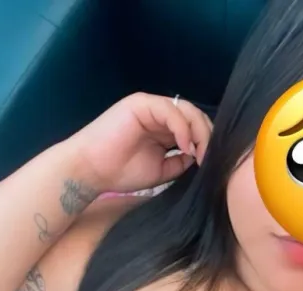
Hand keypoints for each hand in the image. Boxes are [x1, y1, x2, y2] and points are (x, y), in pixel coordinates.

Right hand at [71, 92, 212, 193]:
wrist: (90, 171)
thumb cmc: (119, 173)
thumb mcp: (161, 171)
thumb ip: (180, 162)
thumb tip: (200, 156)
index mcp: (163, 130)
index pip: (193, 129)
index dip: (206, 144)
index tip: (212, 165)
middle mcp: (159, 115)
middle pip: (194, 117)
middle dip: (207, 137)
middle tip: (211, 159)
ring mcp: (150, 107)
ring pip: (187, 111)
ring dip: (199, 132)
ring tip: (200, 154)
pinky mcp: (142, 104)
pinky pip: (171, 110)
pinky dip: (182, 127)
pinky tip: (186, 146)